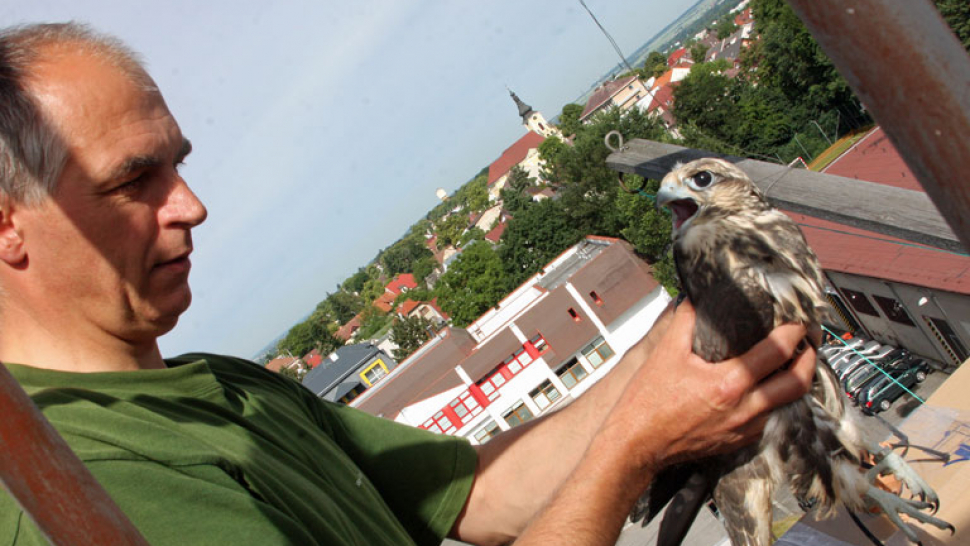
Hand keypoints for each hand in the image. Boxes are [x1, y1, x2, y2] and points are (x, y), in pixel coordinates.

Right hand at [595, 300, 815, 478]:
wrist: (637, 444)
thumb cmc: (648, 401)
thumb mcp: (666, 353)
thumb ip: (686, 321)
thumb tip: (697, 298)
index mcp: (728, 383)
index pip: (776, 352)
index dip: (793, 332)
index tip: (798, 321)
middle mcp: (744, 408)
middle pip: (797, 383)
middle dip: (809, 359)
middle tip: (809, 343)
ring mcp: (744, 429)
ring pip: (787, 404)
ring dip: (795, 382)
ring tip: (792, 363)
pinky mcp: (738, 442)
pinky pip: (769, 420)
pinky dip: (775, 401)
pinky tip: (766, 389)